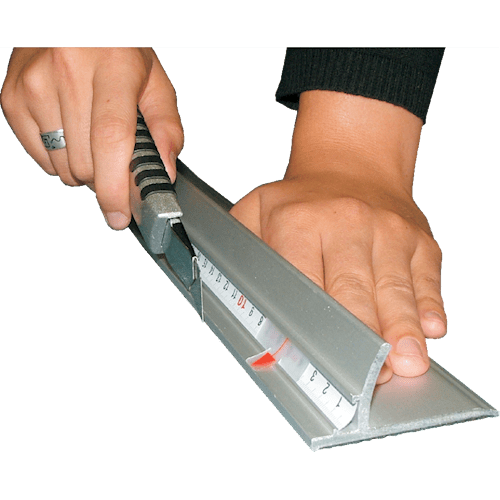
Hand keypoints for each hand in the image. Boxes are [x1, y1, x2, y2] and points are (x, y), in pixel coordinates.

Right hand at [0, 48, 183, 228]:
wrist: (70, 23)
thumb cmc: (116, 51)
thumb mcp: (154, 81)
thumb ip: (166, 127)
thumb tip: (162, 171)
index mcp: (112, 67)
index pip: (111, 140)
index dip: (115, 186)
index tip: (119, 214)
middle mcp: (67, 73)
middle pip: (86, 163)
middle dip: (105, 177)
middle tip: (115, 158)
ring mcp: (33, 86)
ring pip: (62, 167)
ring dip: (82, 169)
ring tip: (91, 138)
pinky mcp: (11, 98)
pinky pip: (40, 158)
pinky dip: (59, 159)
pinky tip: (69, 134)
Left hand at [230, 91, 446, 383]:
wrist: (351, 163)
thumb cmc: (301, 201)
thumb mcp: (255, 213)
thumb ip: (243, 255)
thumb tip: (239, 304)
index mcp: (299, 222)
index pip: (303, 282)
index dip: (308, 323)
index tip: (312, 357)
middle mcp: (347, 223)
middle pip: (353, 290)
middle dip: (362, 335)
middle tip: (369, 373)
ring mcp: (388, 229)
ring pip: (395, 288)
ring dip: (400, 328)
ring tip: (406, 362)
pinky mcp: (418, 238)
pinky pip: (425, 277)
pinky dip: (428, 305)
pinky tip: (430, 328)